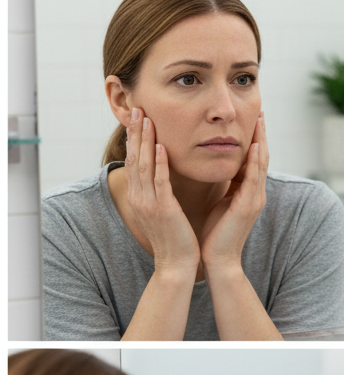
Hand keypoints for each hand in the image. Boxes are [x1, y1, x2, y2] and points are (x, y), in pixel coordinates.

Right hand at [125, 108, 199, 275]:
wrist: (177, 265)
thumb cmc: (175, 238)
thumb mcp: (163, 211)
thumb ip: (161, 193)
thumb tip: (164, 177)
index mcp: (141, 196)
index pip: (135, 161)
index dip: (136, 138)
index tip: (139, 117)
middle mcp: (140, 197)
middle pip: (135, 158)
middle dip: (136, 133)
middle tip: (138, 109)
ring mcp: (149, 203)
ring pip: (145, 166)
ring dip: (146, 141)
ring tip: (147, 120)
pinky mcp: (163, 210)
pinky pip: (160, 183)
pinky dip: (160, 164)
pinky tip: (162, 147)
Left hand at [201, 112, 268, 272]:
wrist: (219, 259)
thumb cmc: (216, 233)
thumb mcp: (222, 203)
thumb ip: (226, 186)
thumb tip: (220, 169)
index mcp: (248, 192)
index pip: (254, 159)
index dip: (254, 138)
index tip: (252, 119)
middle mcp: (256, 193)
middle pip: (262, 156)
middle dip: (261, 134)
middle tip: (260, 111)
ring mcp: (255, 199)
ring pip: (261, 163)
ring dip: (261, 140)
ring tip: (259, 120)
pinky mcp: (248, 205)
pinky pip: (253, 177)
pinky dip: (255, 159)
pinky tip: (254, 144)